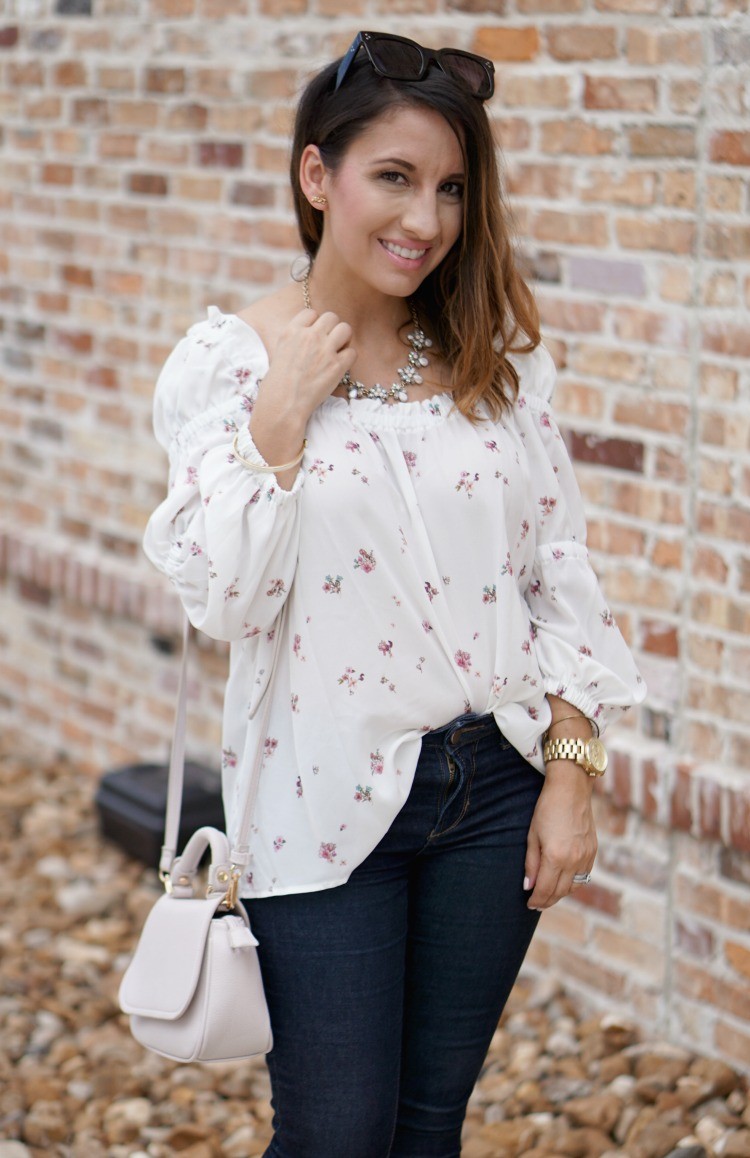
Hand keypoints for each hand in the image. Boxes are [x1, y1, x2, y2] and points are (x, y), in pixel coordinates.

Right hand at [260, 307, 355, 420]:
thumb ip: (296, 339)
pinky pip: (353, 352)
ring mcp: (325, 350)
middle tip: (329, 343)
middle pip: (331, 317)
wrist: (283, 404)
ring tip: (338, 351)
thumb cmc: (278, 383)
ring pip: (346, 329)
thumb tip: (312, 336)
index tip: (314, 335)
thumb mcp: (280, 351)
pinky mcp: (337, 366)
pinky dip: (348, 359)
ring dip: (344, 338)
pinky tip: (340, 366)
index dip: (315, 323)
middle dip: (332, 328)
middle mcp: (309, 336)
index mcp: (292, 331)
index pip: (311, 313)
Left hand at [524, 763, 597, 909]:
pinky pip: (584, 876)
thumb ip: (531, 863)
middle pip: (560, 891)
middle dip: (547, 900)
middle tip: (536, 904)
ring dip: (561, 894)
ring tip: (548, 895)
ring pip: (574, 886)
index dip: (536, 900)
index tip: (529, 904)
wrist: (571, 789)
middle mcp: (574, 860)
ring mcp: (586, 856)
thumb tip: (529, 886)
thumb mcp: (532, 835)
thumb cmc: (547, 809)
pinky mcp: (593, 851)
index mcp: (556, 857)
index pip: (545, 889)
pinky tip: (564, 882)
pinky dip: (573, 883)